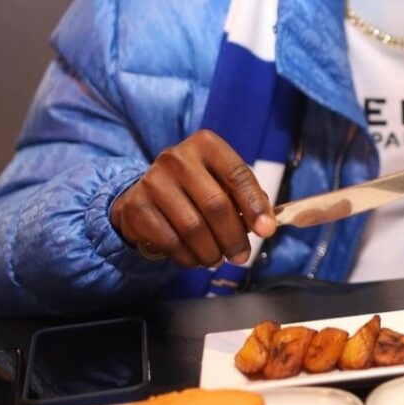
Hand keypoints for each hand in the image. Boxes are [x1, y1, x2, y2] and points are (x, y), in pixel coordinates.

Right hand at [110, 130, 276, 267]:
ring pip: (193, 227)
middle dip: (234, 237)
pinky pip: (171, 241)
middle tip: (241, 257)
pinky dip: (189, 257)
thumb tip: (266, 224)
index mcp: (205, 145)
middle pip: (216, 205)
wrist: (143, 193)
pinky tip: (196, 259)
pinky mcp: (136, 206)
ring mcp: (153, 181)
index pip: (237, 175)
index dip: (255, 205)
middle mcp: (177, 158)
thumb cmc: (194, 188)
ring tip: (218, 259)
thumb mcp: (220, 181)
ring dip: (212, 251)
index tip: (267, 230)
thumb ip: (244, 197)